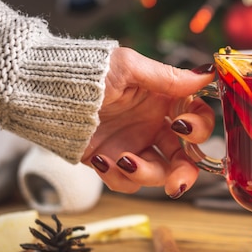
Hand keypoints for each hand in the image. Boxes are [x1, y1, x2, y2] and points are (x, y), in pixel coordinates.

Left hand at [81, 47, 215, 195]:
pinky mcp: (112, 163)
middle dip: (185, 173)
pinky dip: (117, 177)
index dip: (199, 128)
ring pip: (158, 174)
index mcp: (164, 101)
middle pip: (185, 158)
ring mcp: (134, 146)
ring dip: (146, 174)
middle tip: (176, 183)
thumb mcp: (129, 68)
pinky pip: (126, 182)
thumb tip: (207, 74)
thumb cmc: (87, 71)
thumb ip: (168, 78)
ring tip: (123, 160)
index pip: (198, 119)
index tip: (181, 127)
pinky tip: (101, 160)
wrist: (44, 89)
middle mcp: (154, 126)